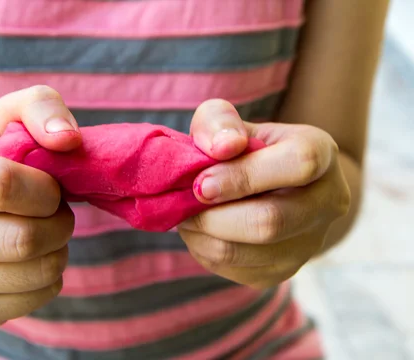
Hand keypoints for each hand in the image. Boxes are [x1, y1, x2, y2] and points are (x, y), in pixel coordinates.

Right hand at [0, 86, 81, 325]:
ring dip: (60, 249)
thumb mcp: (5, 119)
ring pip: (32, 273)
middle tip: (56, 211)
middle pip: (20, 240)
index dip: (44, 187)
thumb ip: (39, 107)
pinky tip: (35, 258)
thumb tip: (67, 140)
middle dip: (59, 222)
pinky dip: (52, 277)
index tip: (49, 185)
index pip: (1, 185)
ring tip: (47, 231)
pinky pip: (34, 300)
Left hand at [180, 100, 350, 288]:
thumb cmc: (245, 147)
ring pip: (246, 252)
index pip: (298, 165)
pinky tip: (200, 230)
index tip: (201, 183)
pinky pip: (234, 269)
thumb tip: (222, 147)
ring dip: (202, 235)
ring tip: (185, 215)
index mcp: (321, 154)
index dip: (243, 176)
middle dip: (213, 216)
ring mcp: (310, 243)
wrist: (271, 186)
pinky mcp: (284, 271)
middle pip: (269, 222)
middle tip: (183, 204)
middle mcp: (327, 202)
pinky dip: (204, 250)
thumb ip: (219, 122)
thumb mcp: (230, 122)